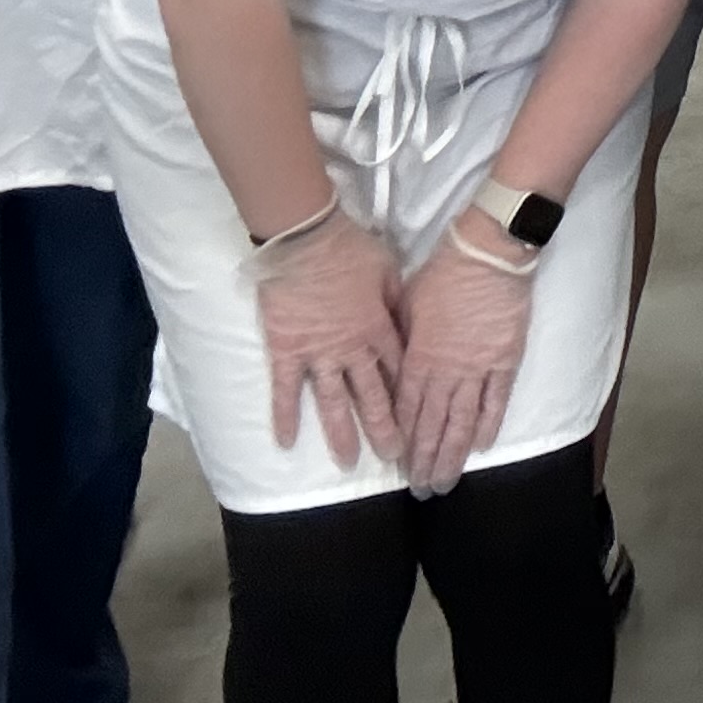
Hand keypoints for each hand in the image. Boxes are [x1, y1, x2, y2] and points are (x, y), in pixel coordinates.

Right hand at [253, 208, 405, 467]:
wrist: (307, 238)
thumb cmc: (350, 248)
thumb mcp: (389, 270)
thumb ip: (397, 301)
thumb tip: (408, 319)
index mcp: (379, 329)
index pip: (399, 373)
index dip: (409, 399)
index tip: (419, 423)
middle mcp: (352, 350)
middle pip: (372, 397)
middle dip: (384, 430)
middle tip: (395, 459)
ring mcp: (317, 354)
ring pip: (332, 403)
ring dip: (342, 435)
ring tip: (349, 463)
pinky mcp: (286, 351)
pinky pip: (284, 391)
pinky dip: (284, 417)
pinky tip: (285, 444)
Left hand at [392, 219, 537, 493]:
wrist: (487, 254)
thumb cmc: (442, 273)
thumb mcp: (405, 305)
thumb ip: (399, 342)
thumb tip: (389, 366)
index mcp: (419, 357)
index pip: (407, 411)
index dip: (403, 441)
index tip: (398, 466)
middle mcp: (447, 371)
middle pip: (434, 425)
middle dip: (425, 461)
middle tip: (421, 490)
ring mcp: (479, 368)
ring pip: (463, 422)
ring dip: (453, 455)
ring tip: (446, 482)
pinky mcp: (506, 360)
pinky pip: (496, 400)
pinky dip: (488, 425)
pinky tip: (481, 447)